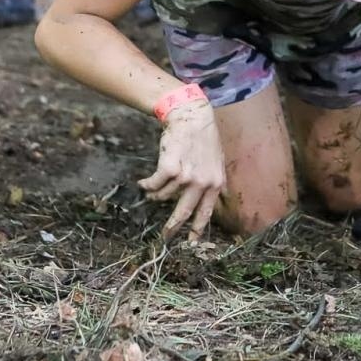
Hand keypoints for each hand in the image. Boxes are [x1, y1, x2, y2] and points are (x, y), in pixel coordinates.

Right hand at [138, 100, 224, 240]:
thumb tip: (218, 197)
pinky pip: (155, 184)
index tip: (191, 242)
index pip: (206, 212)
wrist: (192, 117)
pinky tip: (143, 183)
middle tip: (165, 237)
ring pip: (165, 196)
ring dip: (155, 196)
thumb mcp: (217, 161)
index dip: (198, 229)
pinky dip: (147, 185)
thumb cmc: (204, 138)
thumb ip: (216, 180)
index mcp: (215, 183)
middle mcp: (202, 183)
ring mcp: (186, 177)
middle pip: (185, 212)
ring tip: (150, 193)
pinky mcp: (170, 168)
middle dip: (173, 226)